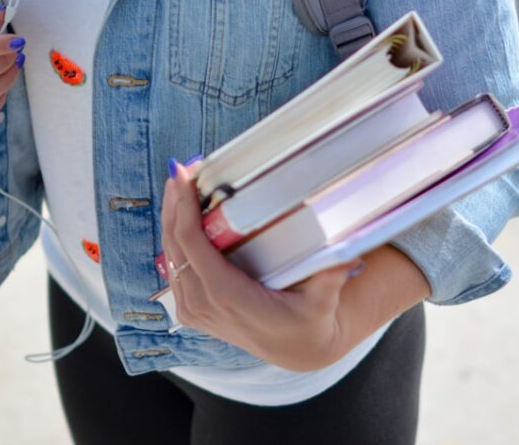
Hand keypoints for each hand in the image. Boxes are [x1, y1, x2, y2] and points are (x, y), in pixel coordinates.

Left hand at [161, 160, 359, 371]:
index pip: (192, 246)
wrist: (297, 349)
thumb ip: (331, 275)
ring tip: (180, 183)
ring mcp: (194, 310)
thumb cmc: (309, 320)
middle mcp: (204, 305)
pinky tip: (180, 214)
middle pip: (174, 245)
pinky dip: (174, 238)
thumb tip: (349, 252)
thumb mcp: (323, 300)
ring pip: (169, 255)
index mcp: (228, 297)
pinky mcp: (192, 310)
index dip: (183, 209)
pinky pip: (174, 267)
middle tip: (181, 169)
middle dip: (174, 204)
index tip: (184, 176)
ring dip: (171, 217)